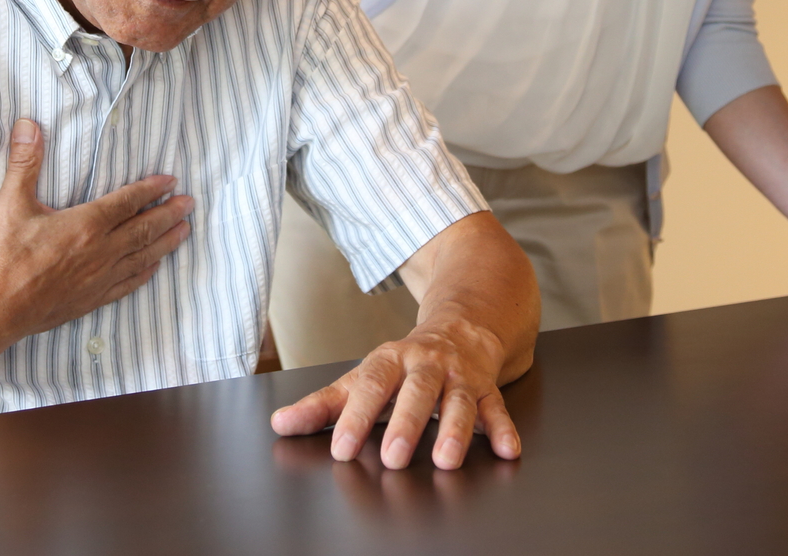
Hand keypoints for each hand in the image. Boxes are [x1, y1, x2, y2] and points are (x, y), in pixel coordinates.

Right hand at [0, 120, 194, 350]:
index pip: (127, 202)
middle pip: (144, 228)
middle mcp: (100, 252)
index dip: (150, 189)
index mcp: (85, 225)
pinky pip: (128, 284)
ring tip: (185, 230)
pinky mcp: (92, 300)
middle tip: (191, 203)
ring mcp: (99, 279)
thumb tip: (28, 124)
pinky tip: (155, 267)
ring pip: (143, 256)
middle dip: (170, 213)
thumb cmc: (2, 258)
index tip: (170, 180)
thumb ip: (24, 163)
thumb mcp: (11, 204)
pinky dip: (146, 272)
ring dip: (167, 242)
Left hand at [269, 318, 519, 470]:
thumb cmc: (404, 364)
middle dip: (406, 425)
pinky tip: (507, 449)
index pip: (370, 386)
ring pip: (461, 401)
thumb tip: (280, 424)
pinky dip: (503, 429)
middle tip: (392, 458)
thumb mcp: (363, 376)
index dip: (355, 416)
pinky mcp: (488, 388)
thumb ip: (323, 404)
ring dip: (456, 430)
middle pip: (417, 392)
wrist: (461, 327)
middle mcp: (426, 366)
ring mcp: (459, 376)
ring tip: (447, 461)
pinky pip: (497, 408)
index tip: (341, 447)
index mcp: (390, 361)